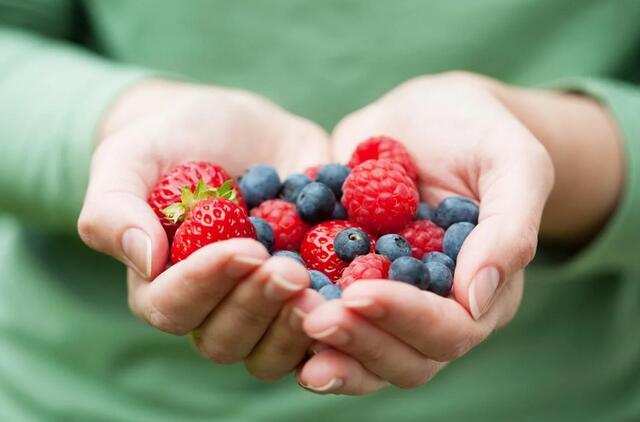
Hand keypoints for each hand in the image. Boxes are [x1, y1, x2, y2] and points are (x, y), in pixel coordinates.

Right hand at [78, 79, 328, 380]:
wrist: (233, 125)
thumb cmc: (171, 140)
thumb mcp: (130, 157)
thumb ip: (115, 208)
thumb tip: (145, 259)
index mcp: (163, 284)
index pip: (174, 308)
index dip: (207, 285)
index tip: (243, 248)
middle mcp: (215, 306)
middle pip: (229, 339)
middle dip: (259, 305)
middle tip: (289, 268)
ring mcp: (265, 302)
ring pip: (277, 347)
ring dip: (298, 325)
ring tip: (321, 283)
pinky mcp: (309, 287)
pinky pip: (326, 319)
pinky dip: (343, 310)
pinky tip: (364, 283)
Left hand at [297, 72, 560, 393]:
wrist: (424, 116)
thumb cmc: (479, 133)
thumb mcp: (513, 164)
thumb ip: (509, 229)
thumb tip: (478, 300)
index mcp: (482, 292)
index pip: (451, 330)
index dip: (407, 319)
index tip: (361, 293)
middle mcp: (434, 309)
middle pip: (403, 358)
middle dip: (359, 342)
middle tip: (313, 318)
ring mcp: (387, 299)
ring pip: (361, 352)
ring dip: (326, 347)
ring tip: (287, 319)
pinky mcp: (345, 281)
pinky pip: (324, 315)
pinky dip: (295, 321)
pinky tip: (266, 306)